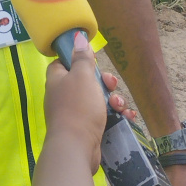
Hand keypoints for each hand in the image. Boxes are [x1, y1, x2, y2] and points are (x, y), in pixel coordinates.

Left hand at [44, 32, 127, 172]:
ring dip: (113, 100)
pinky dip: (116, 115)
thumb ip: (82, 58)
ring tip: (118, 106)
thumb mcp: (82, 76)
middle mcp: (64, 96)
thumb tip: (77, 37)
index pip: (64, 63)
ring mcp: (75, 114)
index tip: (93, 62)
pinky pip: (103, 116)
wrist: (76, 148)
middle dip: (104, 82)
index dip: (78, 60)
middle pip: (86, 81)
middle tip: (110, 85)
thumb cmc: (78, 107)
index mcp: (58, 80)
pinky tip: (127, 117)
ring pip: (98, 99)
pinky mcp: (87, 129)